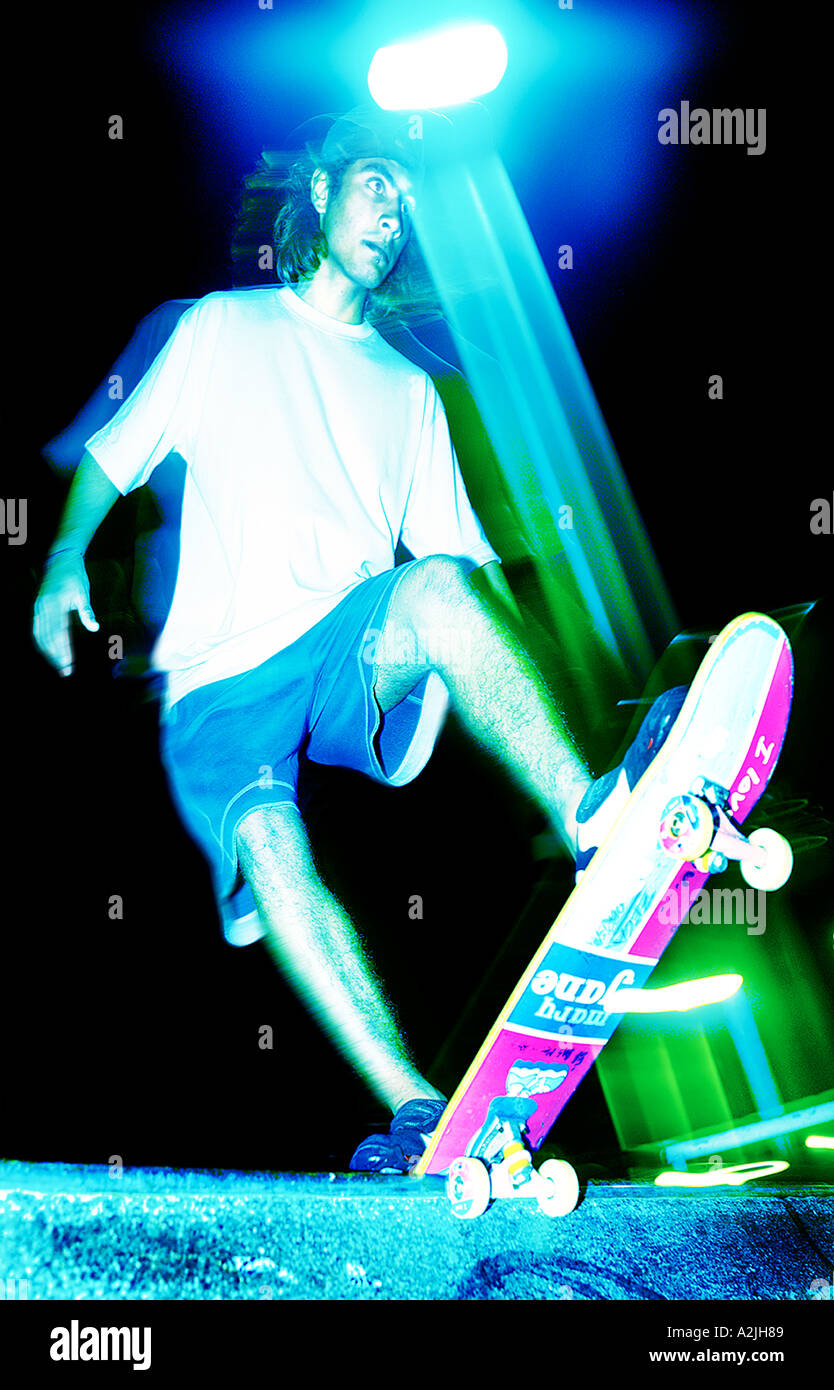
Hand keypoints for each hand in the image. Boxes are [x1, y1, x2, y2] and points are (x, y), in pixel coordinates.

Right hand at [33, 550, 99, 676]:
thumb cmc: (75, 576)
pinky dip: (41, 642)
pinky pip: (36, 629)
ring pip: (39, 635)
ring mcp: (38, 607)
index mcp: (56, 603)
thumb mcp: (83, 592)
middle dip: (56, 656)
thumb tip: (94, 628)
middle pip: (47, 638)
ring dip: (48, 652)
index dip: (63, 650)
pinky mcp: (36, 607)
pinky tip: (48, 652)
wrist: (60, 559)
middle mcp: (43, 607)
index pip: (59, 633)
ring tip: (58, 666)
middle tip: (65, 672)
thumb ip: (87, 611)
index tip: (69, 664)